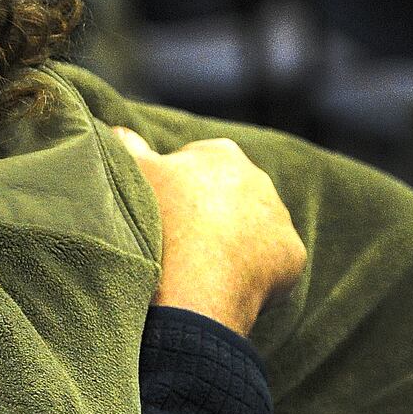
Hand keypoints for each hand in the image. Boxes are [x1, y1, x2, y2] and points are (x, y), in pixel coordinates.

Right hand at [113, 127, 305, 335]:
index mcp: (221, 154)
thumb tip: (119, 130)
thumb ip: (128, 146)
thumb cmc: (162, 223)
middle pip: (228, 195)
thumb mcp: (133, 175)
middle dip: (209, 212)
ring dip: (232, 241)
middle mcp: (259, 179)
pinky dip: (252, 271)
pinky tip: (224, 283)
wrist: (196, 283)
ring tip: (200, 265)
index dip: (175, 187)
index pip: (197, 164)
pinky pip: (270, 261)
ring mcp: (280, 218)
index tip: (160, 210)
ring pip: (252, 228)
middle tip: (178, 239)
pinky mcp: (293, 254)